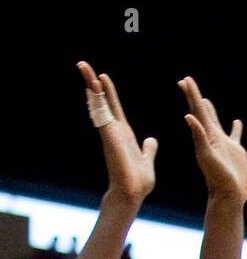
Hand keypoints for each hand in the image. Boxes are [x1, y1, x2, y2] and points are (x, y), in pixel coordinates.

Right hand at [78, 61, 156, 205]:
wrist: (133, 194)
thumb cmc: (138, 181)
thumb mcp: (147, 160)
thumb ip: (148, 149)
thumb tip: (151, 140)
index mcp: (123, 133)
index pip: (113, 107)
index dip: (108, 91)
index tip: (102, 77)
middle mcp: (114, 130)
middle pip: (101, 101)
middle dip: (93, 82)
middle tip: (83, 64)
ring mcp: (110, 133)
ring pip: (98, 104)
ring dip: (91, 85)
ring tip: (83, 66)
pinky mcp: (110, 137)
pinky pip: (102, 114)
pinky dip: (97, 100)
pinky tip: (94, 85)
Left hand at [179, 77, 246, 202]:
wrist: (229, 196)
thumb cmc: (217, 179)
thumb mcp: (206, 156)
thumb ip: (200, 136)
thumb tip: (190, 117)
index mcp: (206, 135)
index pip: (197, 110)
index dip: (192, 95)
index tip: (184, 80)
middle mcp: (213, 137)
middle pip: (202, 112)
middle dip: (194, 97)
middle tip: (186, 81)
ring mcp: (224, 144)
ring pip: (216, 122)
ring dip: (210, 110)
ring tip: (204, 99)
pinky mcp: (235, 152)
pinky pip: (235, 136)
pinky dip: (236, 128)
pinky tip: (237, 122)